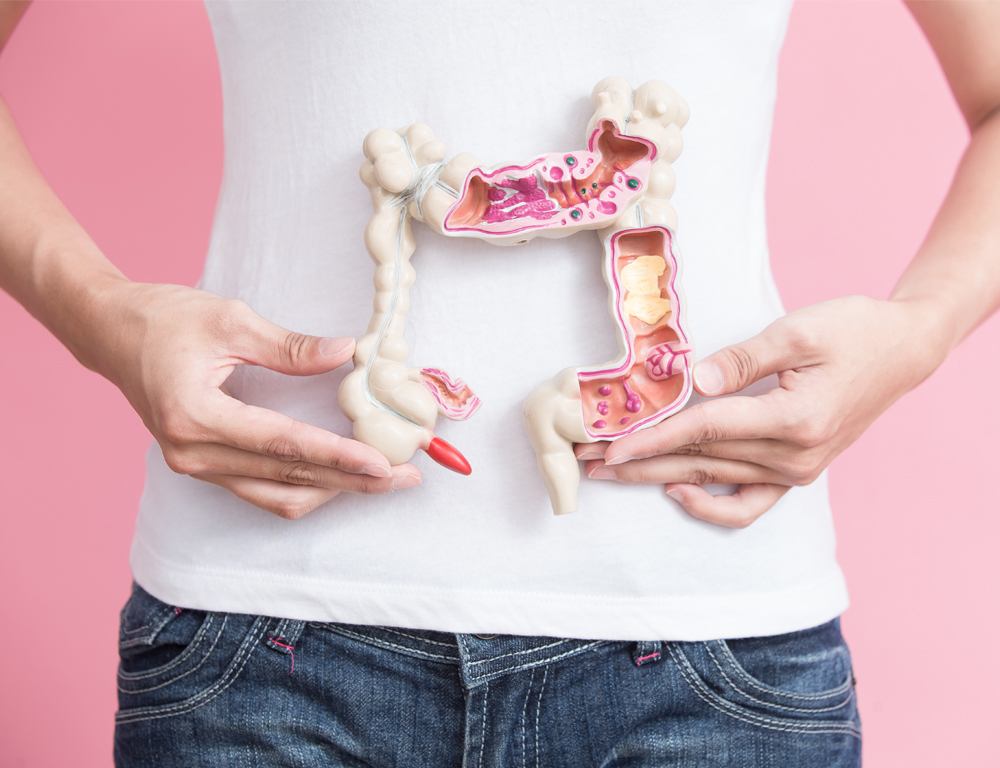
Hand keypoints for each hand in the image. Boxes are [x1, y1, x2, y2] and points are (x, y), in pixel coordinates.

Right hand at [91, 282, 419, 518]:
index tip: (382, 463)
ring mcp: (195, 465)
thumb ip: (290, 346)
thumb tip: (347, 353)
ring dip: (332, 490)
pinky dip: (303, 486)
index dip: (337, 456)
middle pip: (287, 479)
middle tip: (404, 476)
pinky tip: (339, 476)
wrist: (108, 332)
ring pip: (276, 495)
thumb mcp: (230, 319)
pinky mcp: (202, 465)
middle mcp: (193, 453)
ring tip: (383, 480)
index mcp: (195, 415)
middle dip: (351, 481)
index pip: (282, 445)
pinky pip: (260, 490)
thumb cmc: (163, 318)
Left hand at [575, 295, 944, 527]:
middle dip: (637, 462)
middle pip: (699, 461)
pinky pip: (749, 504)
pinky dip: (711, 505)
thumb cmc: (854, 331)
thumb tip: (693, 382)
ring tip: (611, 473)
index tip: (610, 447)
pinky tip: (677, 491)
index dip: (654, 438)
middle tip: (587, 462)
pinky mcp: (798, 471)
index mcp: (796, 419)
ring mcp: (798, 471)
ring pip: (713, 479)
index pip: (706, 431)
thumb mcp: (800, 331)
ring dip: (657, 476)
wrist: (903, 351)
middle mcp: (795, 456)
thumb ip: (743, 360)